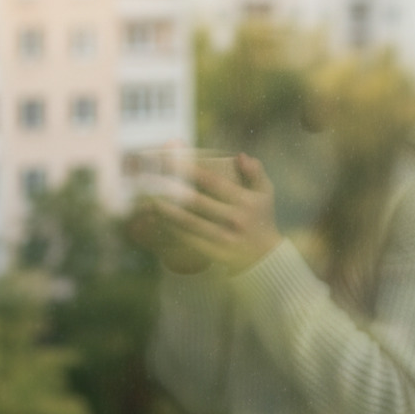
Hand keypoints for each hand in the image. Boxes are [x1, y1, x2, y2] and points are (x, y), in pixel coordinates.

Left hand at [152, 153, 282, 272]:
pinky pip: (188, 238)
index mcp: (245, 201)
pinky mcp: (214, 252)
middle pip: (196, 201)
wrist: (265, 257)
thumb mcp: (265, 193)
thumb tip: (240, 156)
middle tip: (150, 178)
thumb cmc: (262, 217)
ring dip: (167, 210)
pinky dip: (172, 228)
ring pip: (188, 222)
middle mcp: (234, 219)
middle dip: (171, 188)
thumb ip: (255, 172)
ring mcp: (224, 237)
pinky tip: (159, 219)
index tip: (168, 160)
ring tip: (149, 199)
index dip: (188, 170)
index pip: (212, 181)